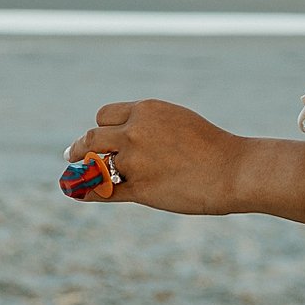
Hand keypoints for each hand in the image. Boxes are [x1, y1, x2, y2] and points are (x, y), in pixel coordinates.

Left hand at [63, 98, 247, 215]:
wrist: (232, 170)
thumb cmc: (210, 145)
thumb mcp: (175, 120)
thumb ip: (148, 124)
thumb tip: (125, 132)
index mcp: (145, 110)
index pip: (105, 115)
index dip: (101, 127)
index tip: (98, 137)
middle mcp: (135, 132)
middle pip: (93, 137)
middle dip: (81, 147)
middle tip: (72, 153)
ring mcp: (135, 161)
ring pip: (95, 164)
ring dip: (84, 170)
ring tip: (77, 175)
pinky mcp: (139, 189)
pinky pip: (103, 190)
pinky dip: (89, 191)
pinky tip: (81, 193)